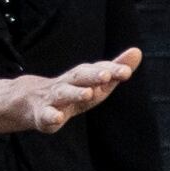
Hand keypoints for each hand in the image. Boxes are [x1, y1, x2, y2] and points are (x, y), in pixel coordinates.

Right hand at [0, 48, 142, 136]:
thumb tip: (137, 51)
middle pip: (80, 77)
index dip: (112, 70)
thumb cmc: (72, 91)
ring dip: (75, 93)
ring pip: (64, 94)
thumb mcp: (95, 81)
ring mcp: (54, 99)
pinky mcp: (42, 115)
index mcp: (82, 77)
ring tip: (88, 94)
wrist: (31, 101)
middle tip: (108, 75)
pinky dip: (51, 117)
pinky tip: (58, 119)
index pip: (98, 70)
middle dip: (94, 76)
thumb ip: (115, 68)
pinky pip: (46, 116)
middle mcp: (68, 84)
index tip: (127, 70)